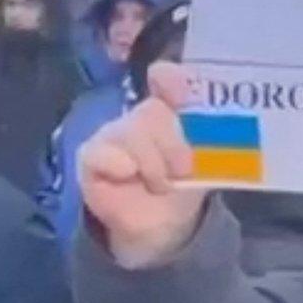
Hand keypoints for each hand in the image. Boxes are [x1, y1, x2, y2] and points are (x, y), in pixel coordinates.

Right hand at [79, 62, 207, 269]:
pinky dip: (123, 168)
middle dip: (173, 145)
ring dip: (153, 164)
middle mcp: (140, 115)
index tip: (181, 94)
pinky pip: (105, 153)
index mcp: (172, 110)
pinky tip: (128, 178)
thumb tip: (211, 111)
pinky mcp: (90, 155)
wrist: (163, 225)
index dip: (170, 78)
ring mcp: (112, 132)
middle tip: (183, 171)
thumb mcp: (206, 159)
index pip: (164, 78)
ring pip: (131, 131)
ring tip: (159, 184)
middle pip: (152, 111)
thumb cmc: (185, 185)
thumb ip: (209, 133)